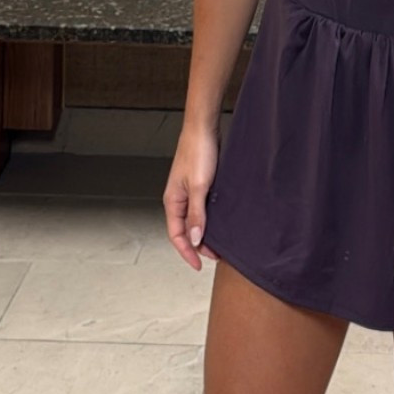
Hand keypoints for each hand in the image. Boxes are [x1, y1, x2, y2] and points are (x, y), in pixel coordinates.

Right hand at [163, 125, 220, 271]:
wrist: (204, 128)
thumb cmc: (198, 152)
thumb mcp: (199, 187)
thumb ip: (196, 214)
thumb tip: (194, 239)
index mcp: (172, 201)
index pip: (176, 235)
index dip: (187, 252)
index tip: (200, 265)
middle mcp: (178, 199)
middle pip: (184, 231)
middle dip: (198, 246)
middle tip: (216, 257)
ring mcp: (189, 192)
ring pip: (194, 221)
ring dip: (204, 234)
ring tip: (220, 244)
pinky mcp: (200, 185)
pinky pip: (202, 210)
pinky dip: (209, 220)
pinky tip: (221, 224)